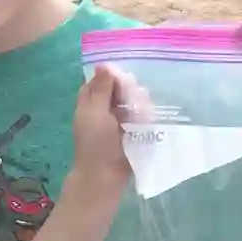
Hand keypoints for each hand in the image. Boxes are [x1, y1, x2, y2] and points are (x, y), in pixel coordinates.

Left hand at [70, 63, 138, 192]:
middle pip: (114, 91)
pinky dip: (142, 113)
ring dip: (136, 100)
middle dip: (127, 87)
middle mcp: (100, 111)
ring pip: (127, 103)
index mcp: (88, 104)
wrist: (104, 176)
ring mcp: (114, 123)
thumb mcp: (96, 112)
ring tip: (147, 98)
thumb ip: (100, 89)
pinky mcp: (128, 133)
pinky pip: (136, 117)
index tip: (127, 69)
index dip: (110, 74)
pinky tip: (153, 109)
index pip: (98, 81)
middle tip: (140, 87)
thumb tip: (103, 64)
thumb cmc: (96, 143)